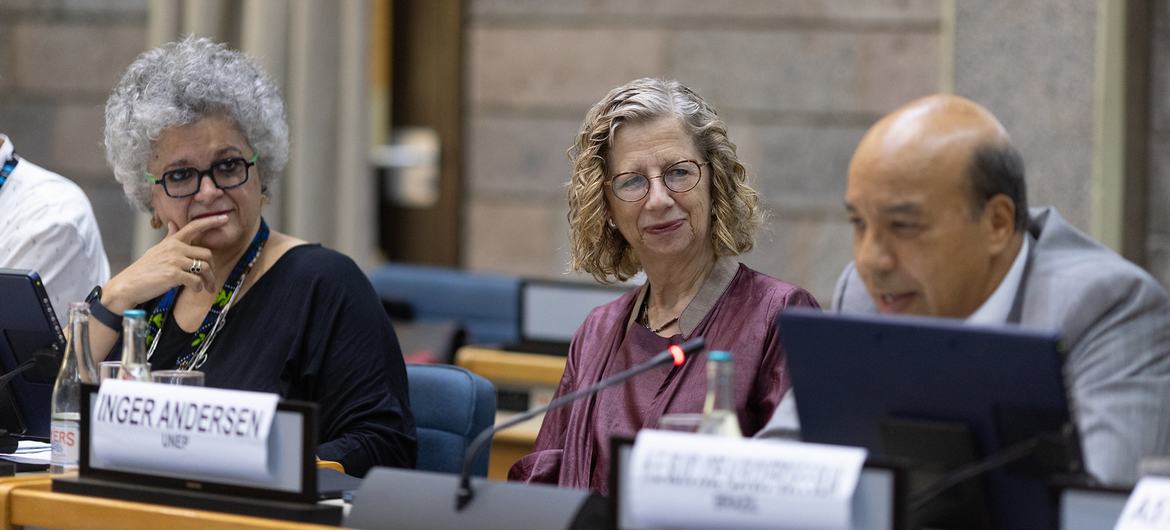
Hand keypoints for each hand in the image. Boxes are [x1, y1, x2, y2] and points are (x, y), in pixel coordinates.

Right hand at [102, 215, 228, 311]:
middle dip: (212, 270)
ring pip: (204, 268)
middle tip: (211, 281)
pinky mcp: (173, 274)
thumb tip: (174, 225)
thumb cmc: (144, 269)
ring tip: (206, 288)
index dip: (210, 221)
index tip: (225, 218)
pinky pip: (196, 280)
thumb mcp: (157, 250)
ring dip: (209, 280)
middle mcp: (175, 248)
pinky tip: (195, 290)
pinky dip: (198, 287)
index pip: (194, 227)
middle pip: (207, 254)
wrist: (129, 285)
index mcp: (172, 241)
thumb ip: (169, 238)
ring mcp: (174, 260)